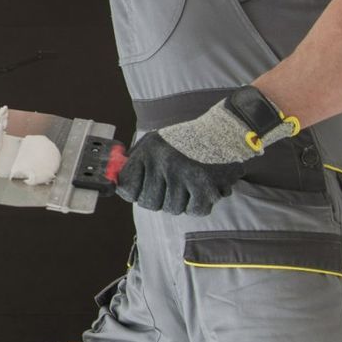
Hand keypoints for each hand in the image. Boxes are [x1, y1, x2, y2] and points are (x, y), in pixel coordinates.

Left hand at [114, 131, 245, 215]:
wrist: (224, 130)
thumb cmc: (186, 140)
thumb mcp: (154, 142)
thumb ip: (134, 162)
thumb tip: (117, 184)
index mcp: (147, 151)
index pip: (127, 189)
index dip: (135, 193)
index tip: (144, 189)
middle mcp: (162, 163)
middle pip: (150, 203)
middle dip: (161, 199)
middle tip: (173, 185)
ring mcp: (183, 175)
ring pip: (173, 209)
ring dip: (182, 201)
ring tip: (190, 182)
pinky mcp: (205, 186)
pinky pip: (194, 211)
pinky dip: (200, 204)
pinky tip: (203, 188)